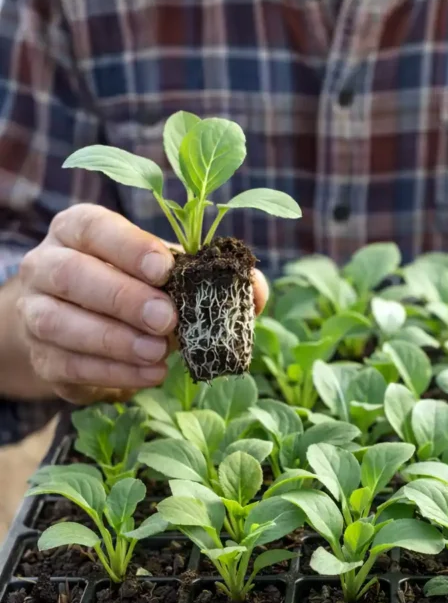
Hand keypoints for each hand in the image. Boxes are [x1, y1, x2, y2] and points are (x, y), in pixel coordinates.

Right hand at [15, 204, 268, 404]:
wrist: (71, 329)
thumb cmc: (129, 288)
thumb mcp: (163, 273)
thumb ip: (206, 275)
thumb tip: (256, 290)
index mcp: (79, 231)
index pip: (93, 227)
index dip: (128, 246)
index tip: (165, 268)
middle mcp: (47, 265)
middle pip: (72, 275)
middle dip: (123, 297)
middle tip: (167, 319)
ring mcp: (37, 312)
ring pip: (61, 323)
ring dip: (115, 340)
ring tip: (159, 353)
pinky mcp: (44, 358)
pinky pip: (71, 365)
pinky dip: (115, 372)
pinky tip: (151, 374)